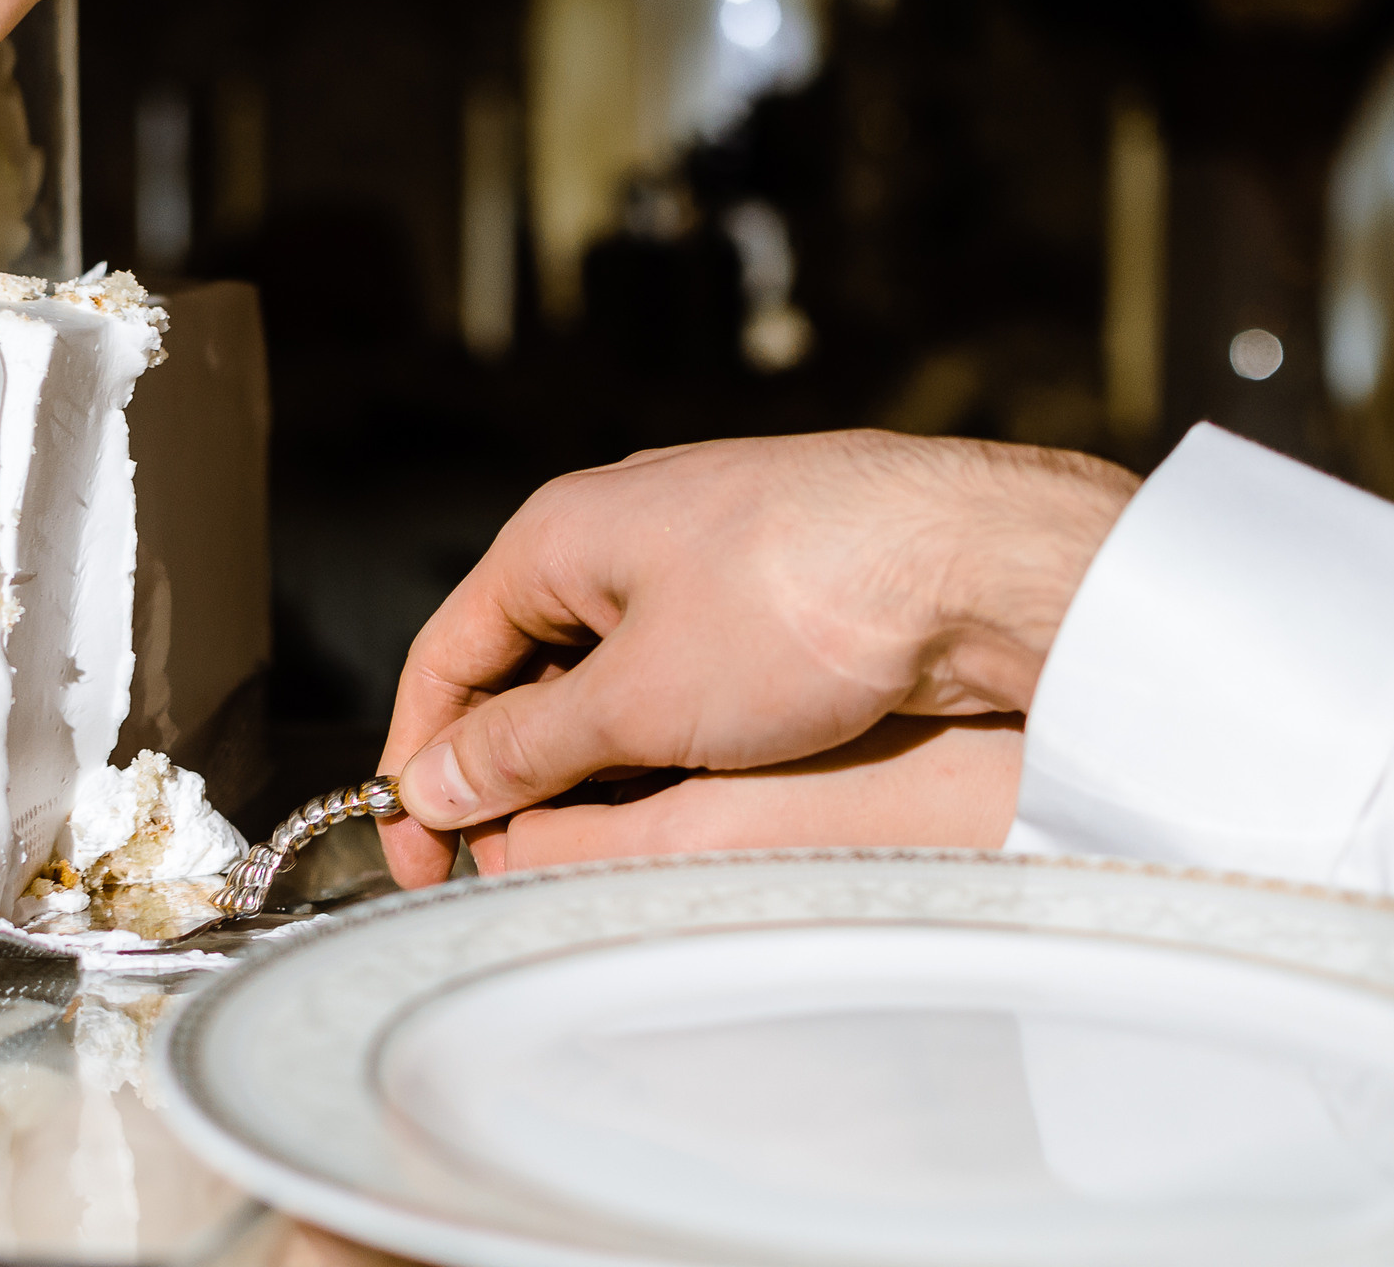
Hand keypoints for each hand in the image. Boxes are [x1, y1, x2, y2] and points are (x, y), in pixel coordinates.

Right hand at [376, 431, 1135, 887]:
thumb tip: (437, 781)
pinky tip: (675, 794)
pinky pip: (677, 668)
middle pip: (520, 664)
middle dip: (505, 768)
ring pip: (603, 673)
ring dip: (584, 760)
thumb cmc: (803, 602)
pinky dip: (657, 735)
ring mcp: (700, 554)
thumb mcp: (641, 701)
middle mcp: (621, 530)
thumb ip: (526, 748)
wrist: (977, 559)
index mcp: (561, 534)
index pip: (447, 654)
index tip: (416, 850)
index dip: (419, 759)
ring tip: (591, 844)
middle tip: (507, 863)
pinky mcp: (768, 587)